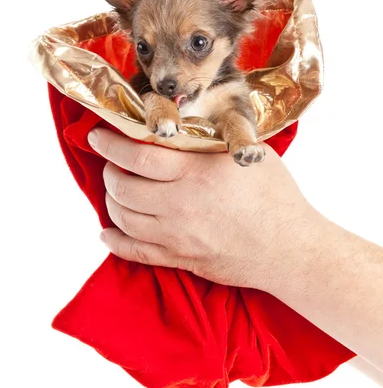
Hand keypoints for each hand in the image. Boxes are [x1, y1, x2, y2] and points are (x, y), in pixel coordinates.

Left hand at [87, 128, 318, 292]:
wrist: (289, 249)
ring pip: (124, 219)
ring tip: (115, 190)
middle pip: (124, 188)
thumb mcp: (245, 156)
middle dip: (108, 172)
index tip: (98, 136)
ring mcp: (176, 237)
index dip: (110, 144)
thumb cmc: (275, 197)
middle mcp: (179, 205)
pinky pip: (135, 253)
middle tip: (110, 163)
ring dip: (111, 201)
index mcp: (195, 173)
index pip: (137, 156)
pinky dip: (115, 242)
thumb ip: (209, 143)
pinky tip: (108, 233)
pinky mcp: (180, 259)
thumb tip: (181, 128)